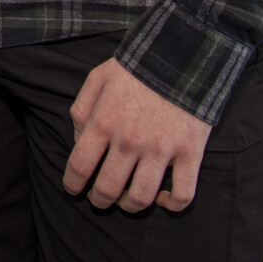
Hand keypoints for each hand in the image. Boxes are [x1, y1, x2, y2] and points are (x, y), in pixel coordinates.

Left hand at [63, 57, 212, 211]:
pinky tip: (163, 199)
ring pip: (141, 197)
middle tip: (99, 200)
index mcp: (103, 122)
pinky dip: (172, 205)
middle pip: (108, 188)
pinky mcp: (190, 153)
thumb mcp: (97, 79)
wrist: (181, 55)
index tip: (73, 190)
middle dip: (99, 200)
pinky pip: (183, 194)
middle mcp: (129, 141)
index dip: (73, 184)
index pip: (80, 166)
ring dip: (130, 206)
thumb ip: (81, 110)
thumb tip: (80, 141)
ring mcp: (161, 150)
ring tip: (125, 202)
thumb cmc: (135, 67)